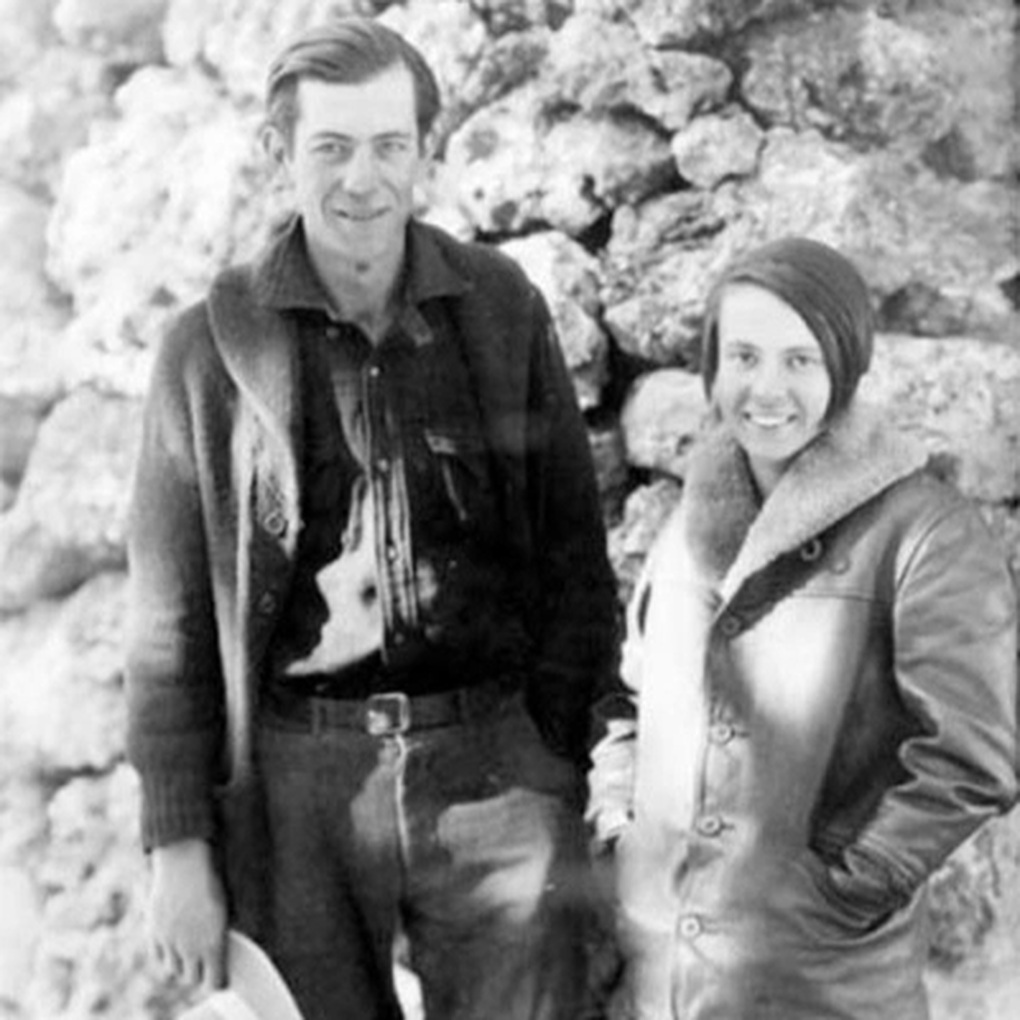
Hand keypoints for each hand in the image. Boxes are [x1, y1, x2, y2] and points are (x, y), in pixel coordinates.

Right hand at [147, 838, 227, 991]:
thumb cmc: (211, 883)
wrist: (185, 863)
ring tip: (188, 954)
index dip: (217, 980)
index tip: (220, 975)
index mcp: (213, 944)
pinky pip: (159, 958)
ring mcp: (170, 943)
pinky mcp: (154, 934)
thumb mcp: (223, 910)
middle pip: (192, 979)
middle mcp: (190, 949)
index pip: (214, 982)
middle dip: (199, 973)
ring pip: (174, 971)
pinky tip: (173, 946)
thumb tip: (219, 954)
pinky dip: (165, 956)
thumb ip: (218, 937)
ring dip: (181, 965)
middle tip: (204, 964)